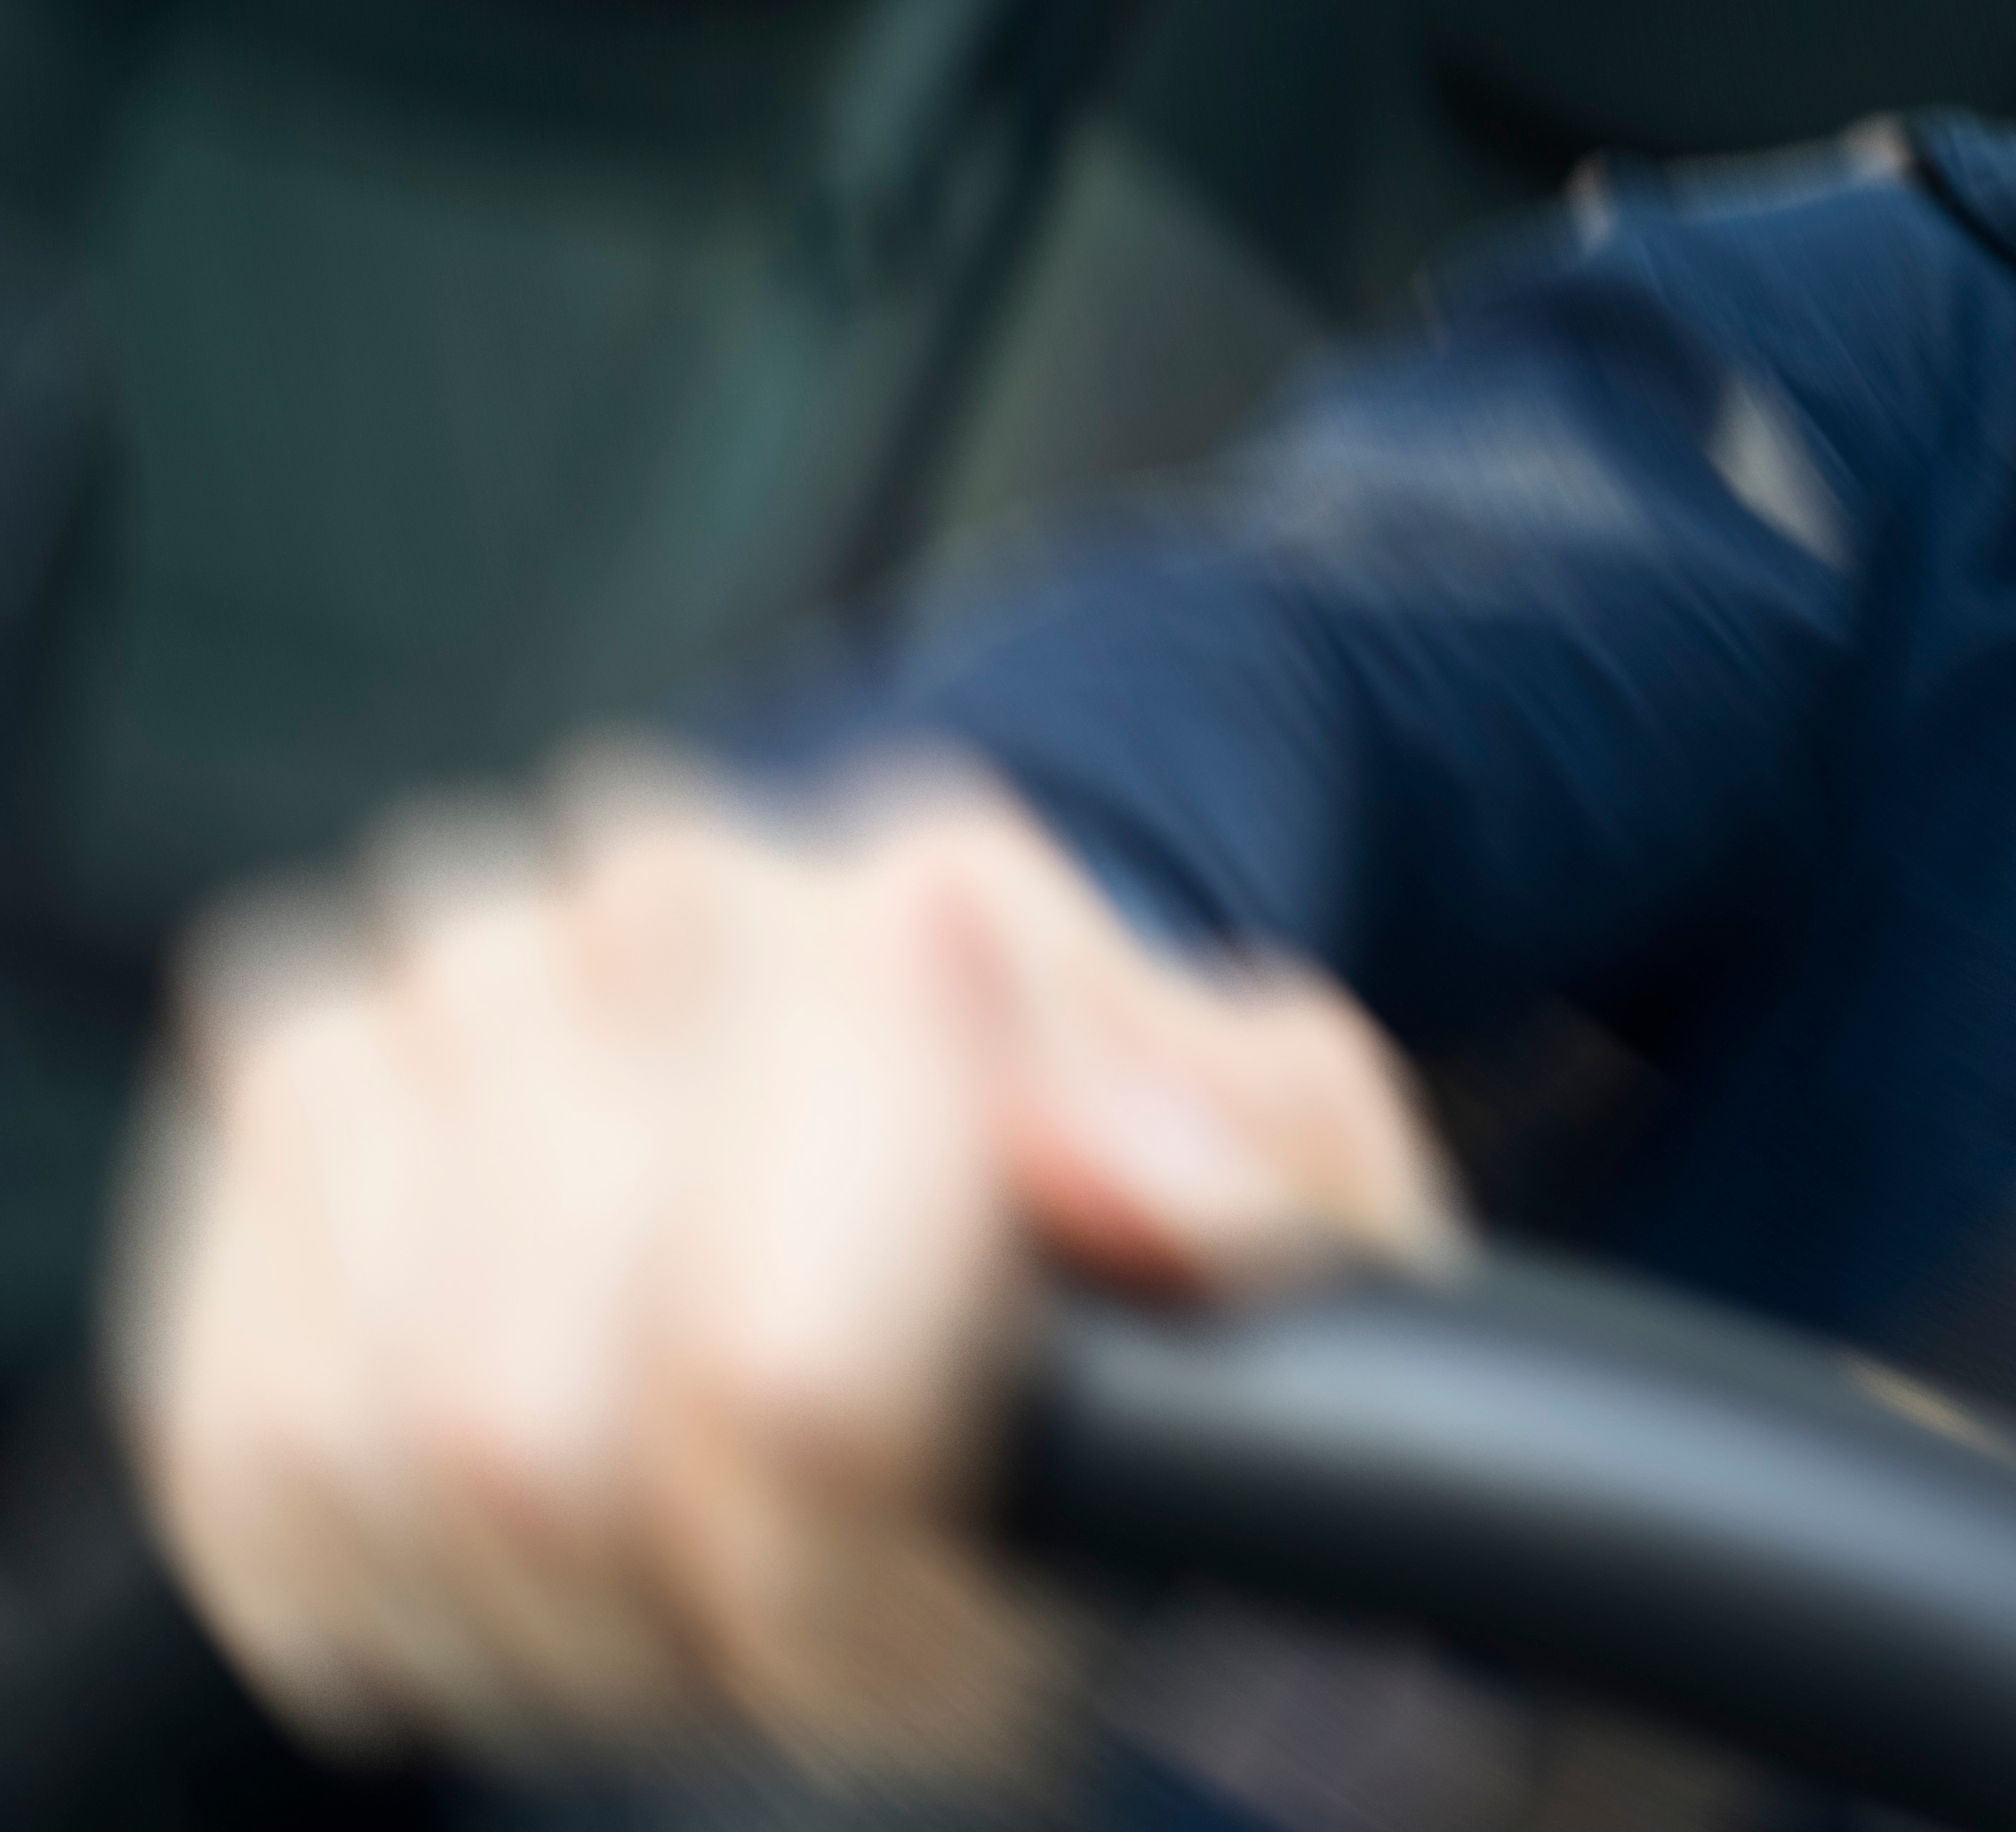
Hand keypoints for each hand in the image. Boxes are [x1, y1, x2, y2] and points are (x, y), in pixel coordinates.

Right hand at [107, 745, 1455, 1783]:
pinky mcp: (281, 1081)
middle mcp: (658, 889)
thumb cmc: (1125, 1178)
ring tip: (695, 1580)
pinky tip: (535, 1549)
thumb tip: (1157, 1195)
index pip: (780, 1378)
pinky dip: (373, 1563)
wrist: (952, 1089)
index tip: (953, 1602)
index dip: (856, 1570)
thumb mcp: (1292, 1196)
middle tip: (823, 1609)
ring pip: (368, 1453)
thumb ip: (1266, 1198)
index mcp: (931, 904)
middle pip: (539, 1443)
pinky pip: (240, 1427)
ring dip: (536, 1601)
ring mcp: (447, 972)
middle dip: (693, 1601)